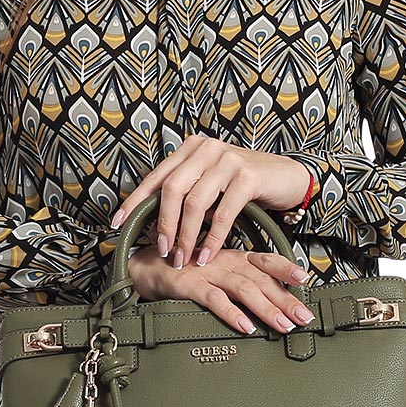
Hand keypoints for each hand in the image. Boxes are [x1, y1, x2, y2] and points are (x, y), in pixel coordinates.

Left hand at [110, 135, 311, 269]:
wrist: (288, 177)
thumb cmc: (246, 185)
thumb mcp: (211, 184)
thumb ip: (186, 195)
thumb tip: (154, 225)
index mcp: (191, 148)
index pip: (156, 177)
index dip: (134, 201)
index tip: (117, 223)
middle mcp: (206, 149)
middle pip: (171, 189)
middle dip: (162, 224)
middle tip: (161, 250)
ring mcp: (227, 160)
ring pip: (194, 203)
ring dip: (186, 236)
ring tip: (182, 258)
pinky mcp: (247, 176)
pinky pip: (222, 213)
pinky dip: (211, 238)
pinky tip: (206, 255)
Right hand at [126, 245, 315, 334]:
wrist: (143, 269)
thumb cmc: (182, 273)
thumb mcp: (214, 273)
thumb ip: (237, 283)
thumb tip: (267, 303)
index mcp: (232, 257)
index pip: (264, 260)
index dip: (285, 268)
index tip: (306, 280)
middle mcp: (223, 262)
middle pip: (261, 280)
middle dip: (286, 299)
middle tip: (305, 317)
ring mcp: (206, 273)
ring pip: (243, 289)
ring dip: (266, 308)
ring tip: (284, 325)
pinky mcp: (189, 286)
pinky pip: (214, 300)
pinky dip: (231, 313)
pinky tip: (246, 326)